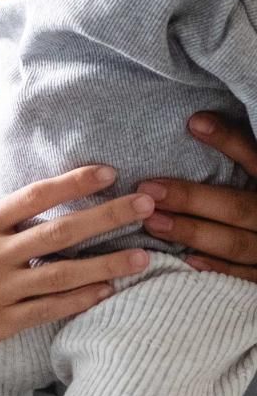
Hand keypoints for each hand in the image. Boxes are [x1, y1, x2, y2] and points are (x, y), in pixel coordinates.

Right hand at [0, 121, 154, 395]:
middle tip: (146, 204)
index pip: (35, 196)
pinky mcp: (0, 321)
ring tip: (143, 254)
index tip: (106, 172)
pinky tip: (105, 290)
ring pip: (66, 273)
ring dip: (108, 263)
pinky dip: (81, 298)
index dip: (74, 182)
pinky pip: (50, 309)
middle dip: (109, 216)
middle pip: (62, 231)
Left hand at [137, 111, 256, 281]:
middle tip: (148, 190)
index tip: (194, 122)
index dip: (229, 140)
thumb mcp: (254, 174)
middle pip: (237, 206)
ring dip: (193, 232)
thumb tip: (195, 120)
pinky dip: (215, 267)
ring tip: (152, 222)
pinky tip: (185, 259)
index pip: (254, 158)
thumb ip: (238, 152)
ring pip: (235, 243)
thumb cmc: (254, 197)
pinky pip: (243, 275)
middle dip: (192, 199)